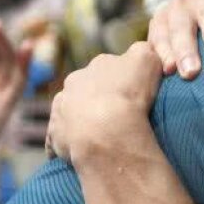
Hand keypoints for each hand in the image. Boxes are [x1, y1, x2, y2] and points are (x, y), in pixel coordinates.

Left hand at [45, 41, 161, 164]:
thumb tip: (143, 50)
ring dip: (80, 121)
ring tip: (99, 137)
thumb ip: (145, 51)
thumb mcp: (147, 59)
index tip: (132, 94)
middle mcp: (74, 82)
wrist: (107, 129)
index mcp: (98, 65)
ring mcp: (62, 108)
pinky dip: (65, 145)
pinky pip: (58, 139)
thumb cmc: (130, 93)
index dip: (122, 80)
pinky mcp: (55, 134)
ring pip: (71, 112)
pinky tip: (77, 153)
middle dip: (98, 99)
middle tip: (116, 116)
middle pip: (87, 88)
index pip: (110, 67)